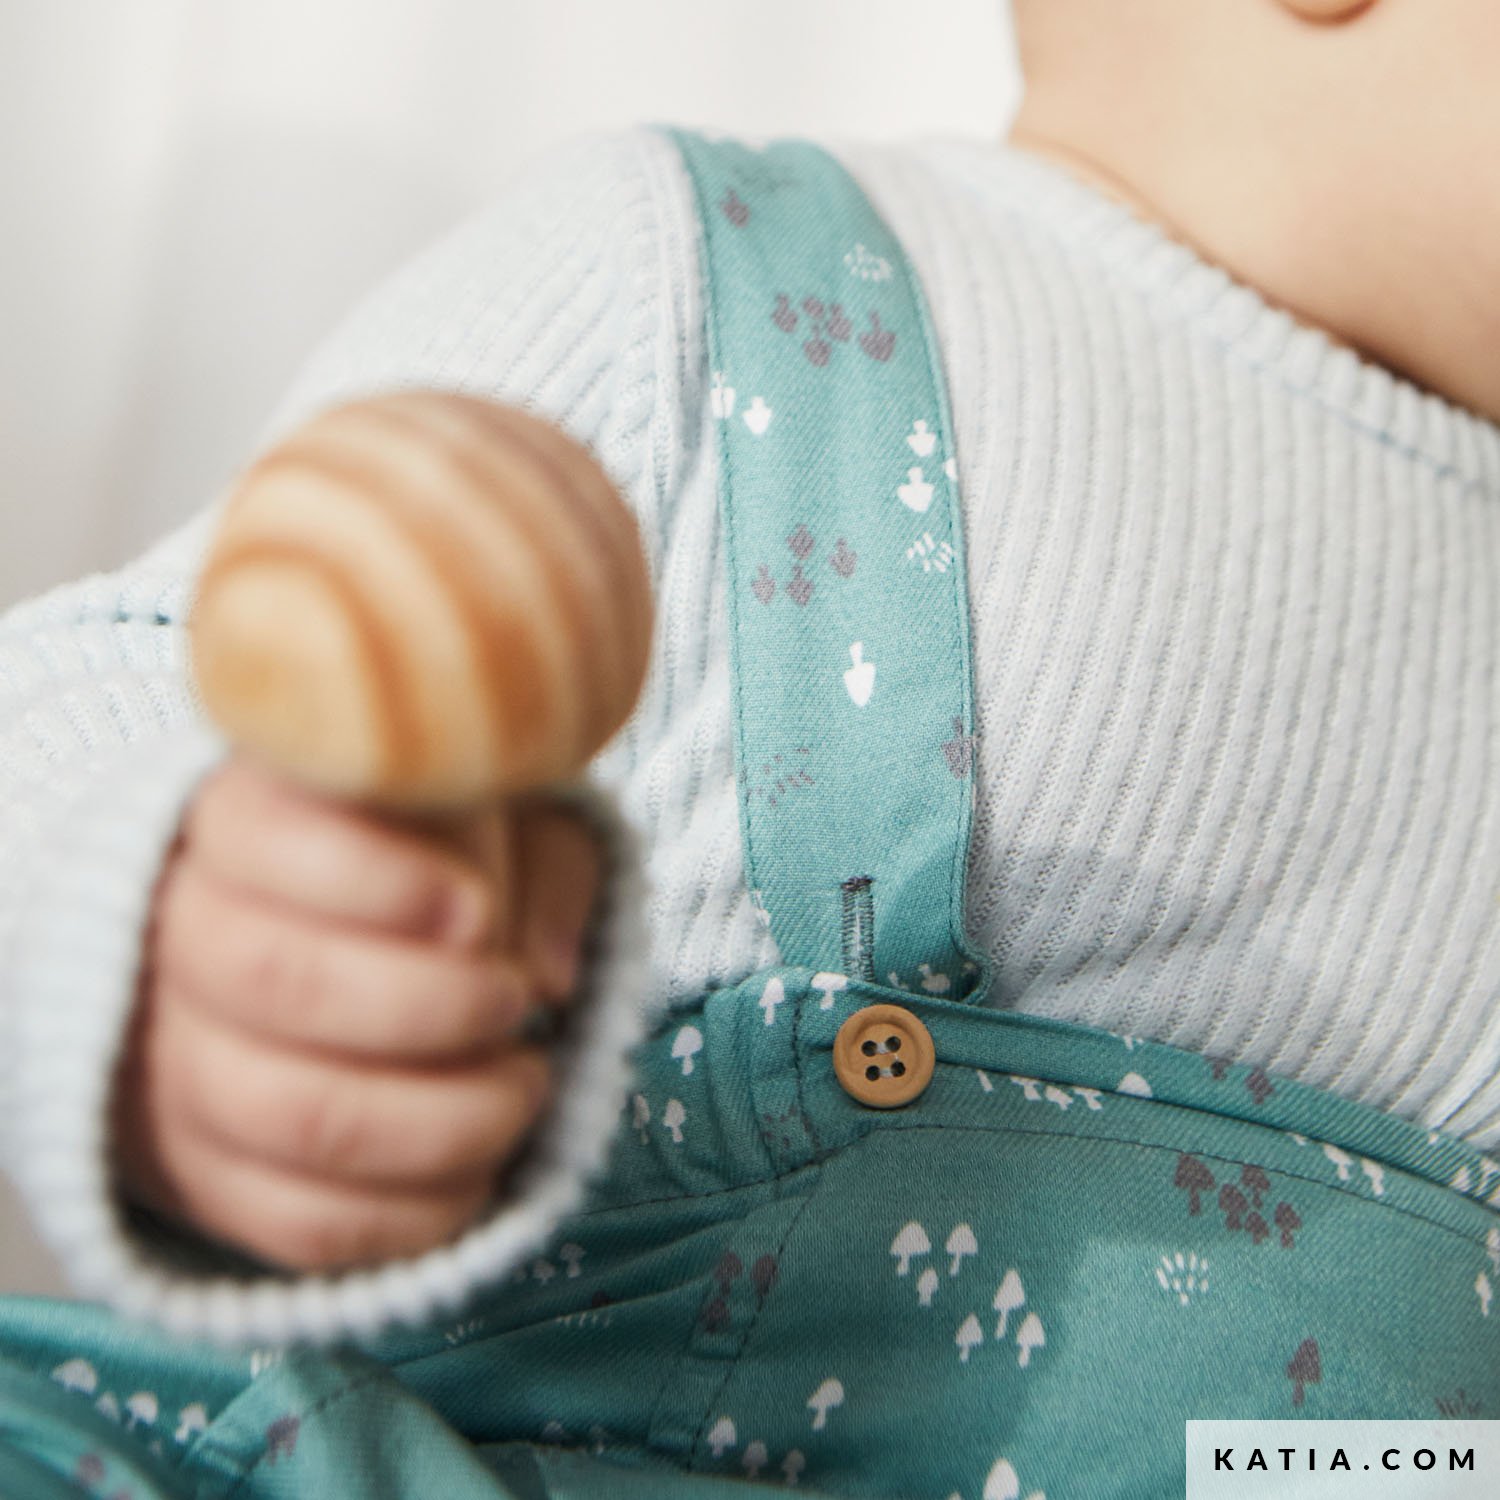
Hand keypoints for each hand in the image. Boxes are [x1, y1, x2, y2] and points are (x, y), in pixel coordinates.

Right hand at [111, 756, 601, 1272]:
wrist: (333, 947)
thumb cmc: (438, 868)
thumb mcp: (505, 826)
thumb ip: (537, 866)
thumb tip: (548, 974)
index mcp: (245, 815)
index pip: (270, 835)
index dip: (379, 880)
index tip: (475, 912)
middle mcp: (182, 931)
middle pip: (275, 980)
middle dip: (428, 1007)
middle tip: (513, 1004)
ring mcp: (175, 1061)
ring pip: (291, 1116)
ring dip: (441, 1122)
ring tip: (522, 1087)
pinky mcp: (203, 1171)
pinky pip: (299, 1223)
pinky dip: (413, 1214)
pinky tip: (483, 1167)